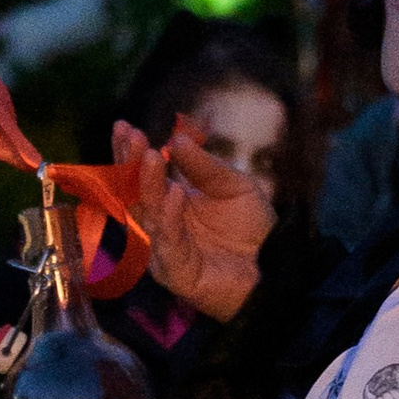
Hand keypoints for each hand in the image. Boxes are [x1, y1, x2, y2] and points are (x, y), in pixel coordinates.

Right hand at [112, 117, 274, 321]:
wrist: (275, 266)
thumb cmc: (252, 227)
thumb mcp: (233, 185)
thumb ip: (204, 166)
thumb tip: (176, 138)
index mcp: (169, 202)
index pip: (141, 176)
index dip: (131, 153)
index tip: (124, 126)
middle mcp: (160, 225)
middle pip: (134, 194)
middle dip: (130, 164)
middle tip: (131, 136)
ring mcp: (164, 249)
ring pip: (148, 216)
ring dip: (147, 185)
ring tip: (154, 157)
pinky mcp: (176, 272)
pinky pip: (168, 244)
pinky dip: (170, 218)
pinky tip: (175, 194)